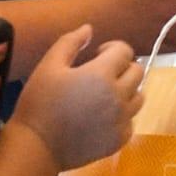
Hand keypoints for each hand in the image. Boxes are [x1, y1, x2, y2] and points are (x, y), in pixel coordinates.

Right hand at [9, 25, 143, 170]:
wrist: (36, 146)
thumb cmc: (39, 102)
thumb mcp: (49, 65)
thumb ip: (70, 42)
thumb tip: (89, 29)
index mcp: (102, 74)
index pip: (125, 51)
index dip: (112, 48)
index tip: (97, 54)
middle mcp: (118, 96)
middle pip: (137, 72)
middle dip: (122, 67)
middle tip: (101, 74)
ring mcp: (121, 120)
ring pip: (139, 97)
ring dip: (126, 91)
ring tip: (104, 96)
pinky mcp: (119, 140)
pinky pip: (131, 121)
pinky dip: (122, 116)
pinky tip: (102, 117)